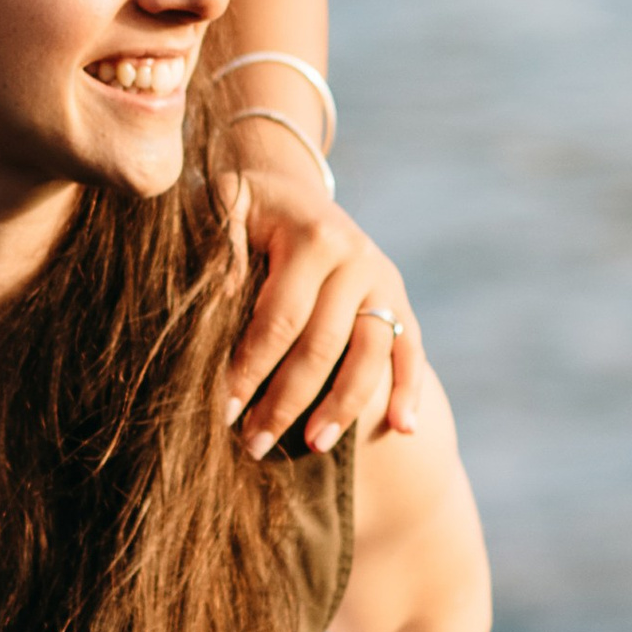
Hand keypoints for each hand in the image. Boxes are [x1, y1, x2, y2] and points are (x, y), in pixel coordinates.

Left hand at [220, 140, 423, 459]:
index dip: (251, 369)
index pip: (280, 318)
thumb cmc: (244, 207)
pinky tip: (403, 429)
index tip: (224, 412)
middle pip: (323, 345)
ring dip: (342, 407)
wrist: (288, 184)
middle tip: (254, 444)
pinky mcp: (399, 299)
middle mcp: (356, 258)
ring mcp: (383, 280)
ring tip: (313, 447)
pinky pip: (411, 350)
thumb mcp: (225, 207)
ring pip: (370, 355)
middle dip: (286, 401)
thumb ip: (222, 248)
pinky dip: (410, 390)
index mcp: (312, 236)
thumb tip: (221, 303)